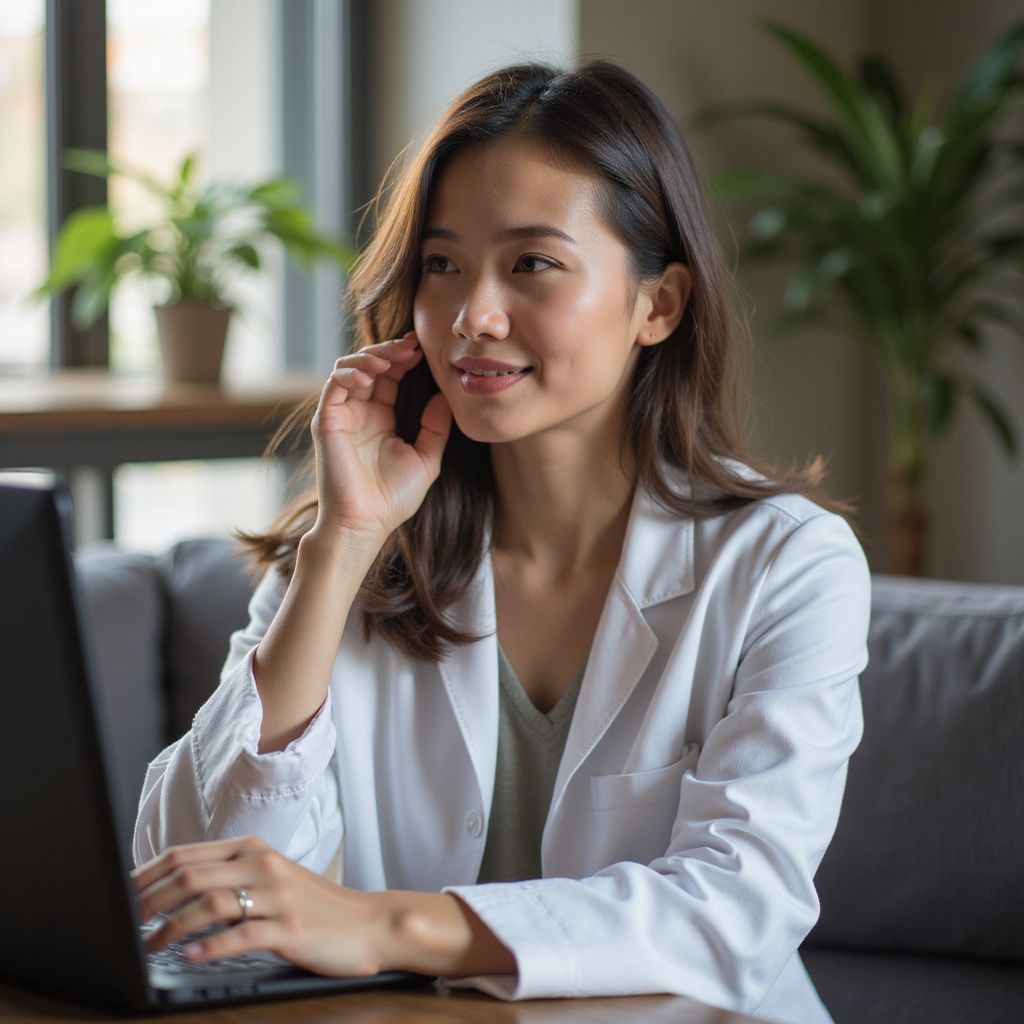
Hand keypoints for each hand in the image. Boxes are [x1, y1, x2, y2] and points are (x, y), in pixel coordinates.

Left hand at [133, 836, 385, 975]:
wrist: (369, 923)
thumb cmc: (315, 906)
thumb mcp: (272, 879)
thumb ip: (230, 877)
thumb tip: (173, 891)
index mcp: (254, 849)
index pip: (187, 854)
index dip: (147, 875)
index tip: (121, 896)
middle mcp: (263, 865)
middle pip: (192, 874)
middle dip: (150, 900)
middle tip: (126, 923)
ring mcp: (279, 897)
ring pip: (212, 903)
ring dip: (173, 926)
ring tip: (151, 945)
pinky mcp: (291, 929)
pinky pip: (243, 935)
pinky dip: (210, 946)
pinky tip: (191, 956)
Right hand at [310, 330, 451, 543]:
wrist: (366, 522)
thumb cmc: (393, 499)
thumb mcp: (426, 459)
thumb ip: (435, 427)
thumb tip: (445, 396)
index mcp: (382, 419)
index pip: (391, 377)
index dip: (404, 359)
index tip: (423, 348)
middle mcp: (360, 413)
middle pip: (371, 366)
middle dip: (390, 350)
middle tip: (411, 345)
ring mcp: (342, 415)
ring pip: (349, 368)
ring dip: (370, 355)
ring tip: (392, 357)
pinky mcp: (327, 420)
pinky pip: (334, 384)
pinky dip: (350, 372)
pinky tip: (371, 375)